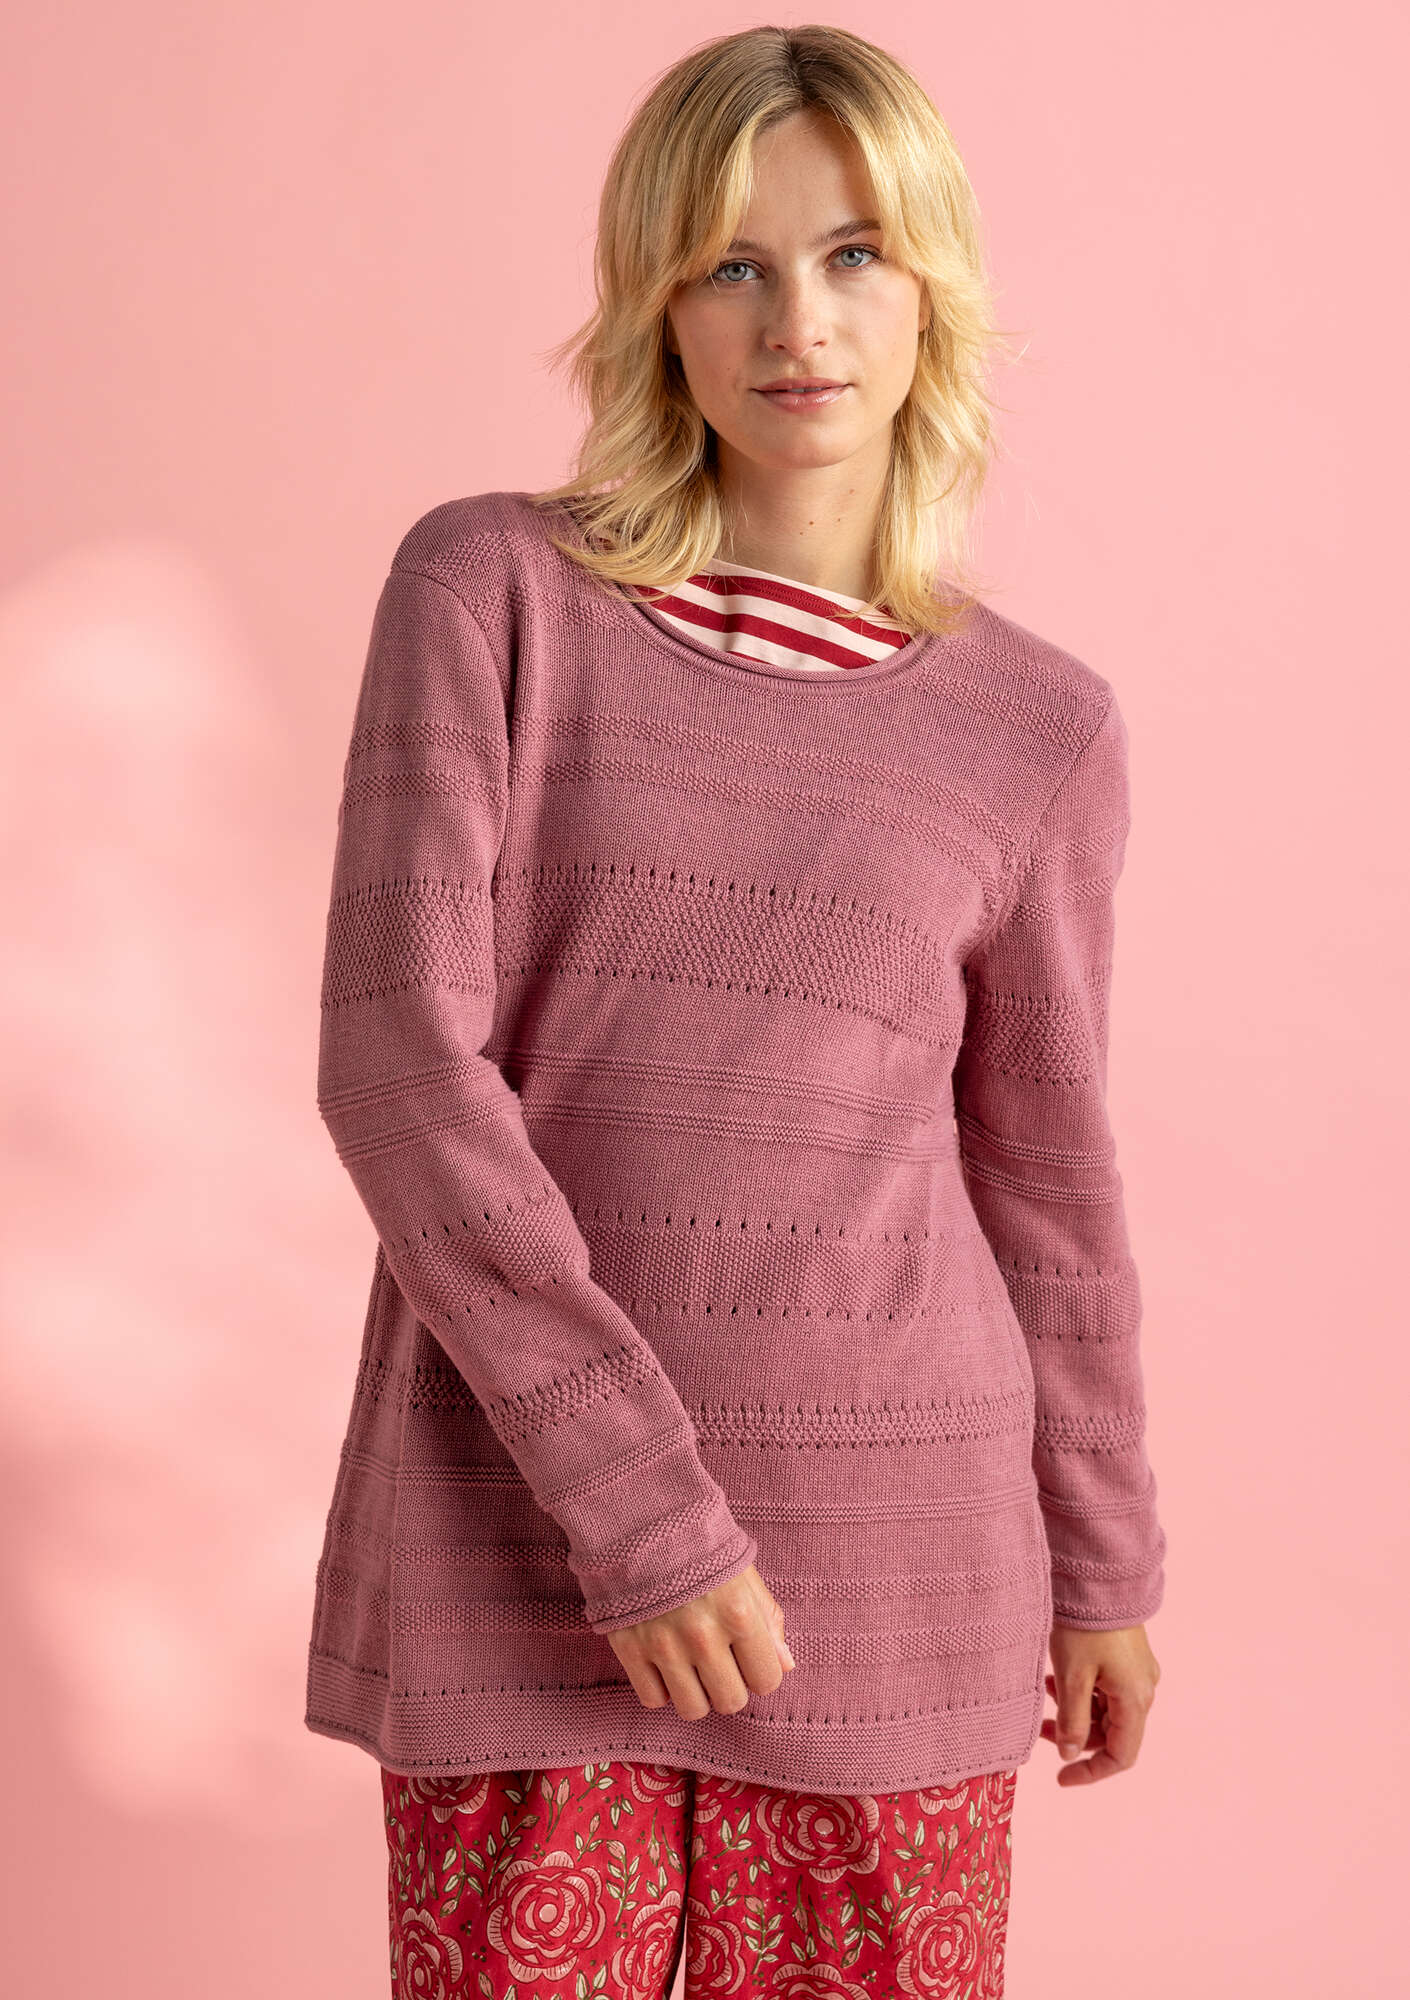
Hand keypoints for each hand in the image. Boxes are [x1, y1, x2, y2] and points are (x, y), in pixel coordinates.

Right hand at [605, 1563, 794, 1720]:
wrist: (639, 1520)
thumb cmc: (701, 1548)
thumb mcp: (744, 1574)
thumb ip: (769, 1620)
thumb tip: (785, 1666)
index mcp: (739, 1613)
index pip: (766, 1680)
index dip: (760, 1672)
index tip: (748, 1658)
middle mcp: (703, 1635)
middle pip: (730, 1702)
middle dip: (730, 1686)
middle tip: (720, 1662)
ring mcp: (664, 1645)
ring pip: (693, 1709)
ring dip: (697, 1693)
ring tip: (692, 1666)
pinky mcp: (629, 1648)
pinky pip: (654, 1699)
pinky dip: (662, 1688)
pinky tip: (665, 1663)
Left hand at [1040, 1622, 1160, 1785]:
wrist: (1099, 1576)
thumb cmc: (1085, 1625)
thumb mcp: (1072, 1676)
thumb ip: (1072, 1720)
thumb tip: (1069, 1754)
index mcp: (1135, 1699)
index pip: (1121, 1756)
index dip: (1091, 1772)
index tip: (1061, 1777)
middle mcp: (1143, 1688)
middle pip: (1113, 1734)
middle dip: (1077, 1738)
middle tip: (1040, 1731)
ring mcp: (1138, 1671)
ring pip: (1107, 1710)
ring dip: (1077, 1713)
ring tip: (1045, 1696)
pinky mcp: (1128, 1656)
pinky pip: (1107, 1689)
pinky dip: (1084, 1693)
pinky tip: (1056, 1680)